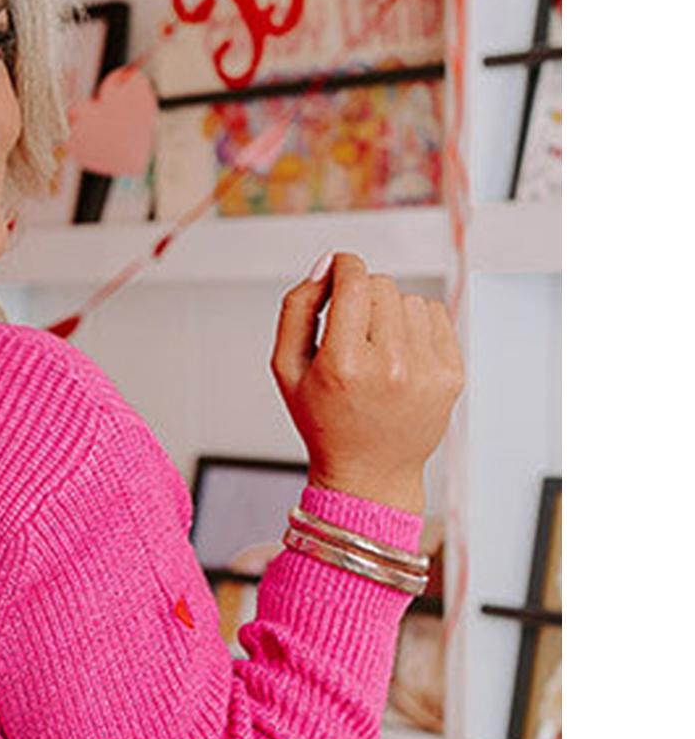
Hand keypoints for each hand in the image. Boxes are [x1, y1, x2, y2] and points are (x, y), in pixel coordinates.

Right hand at [271, 252, 464, 511]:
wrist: (368, 474)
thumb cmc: (325, 422)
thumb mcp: (287, 369)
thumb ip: (297, 308)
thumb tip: (328, 264)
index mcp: (344, 365)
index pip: (354, 281)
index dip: (343, 267)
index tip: (338, 272)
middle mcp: (389, 367)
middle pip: (382, 286)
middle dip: (363, 297)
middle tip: (352, 330)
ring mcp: (425, 372)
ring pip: (409, 300)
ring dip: (390, 314)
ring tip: (377, 351)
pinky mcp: (451, 375)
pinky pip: (436, 316)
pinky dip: (416, 327)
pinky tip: (400, 356)